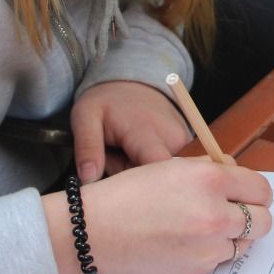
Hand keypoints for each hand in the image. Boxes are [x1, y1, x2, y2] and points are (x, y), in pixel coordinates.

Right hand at [43, 158, 272, 273]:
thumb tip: (236, 176)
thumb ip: (208, 171)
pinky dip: (214, 252)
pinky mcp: (200, 267)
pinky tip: (189, 243)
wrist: (95, 232)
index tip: (249, 196)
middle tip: (236, 214)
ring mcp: (210, 244)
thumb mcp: (170, 168)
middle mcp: (215, 212)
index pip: (261, 188)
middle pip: (264, 219)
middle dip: (253, 216)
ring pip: (246, 242)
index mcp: (209, 178)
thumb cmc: (127, 196)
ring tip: (205, 229)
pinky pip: (223, 258)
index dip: (256, 192)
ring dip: (234, 236)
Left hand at [71, 80, 190, 181]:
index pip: (156, 173)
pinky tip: (141, 155)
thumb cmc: (106, 101)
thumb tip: (90, 179)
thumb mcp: (85, 116)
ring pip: (164, 176)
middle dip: (134, 181)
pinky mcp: (189, 146)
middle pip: (158, 180)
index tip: (120, 189)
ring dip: (142, 174)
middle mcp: (174, 139)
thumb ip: (87, 147)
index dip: (139, 190)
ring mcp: (185, 143)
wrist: (132, 84)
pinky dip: (152, 168)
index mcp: (147, 133)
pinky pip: (171, 169)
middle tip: (116, 159)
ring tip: (128, 154)